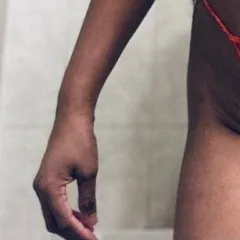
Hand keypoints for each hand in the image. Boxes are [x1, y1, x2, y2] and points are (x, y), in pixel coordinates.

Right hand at [33, 114, 98, 239]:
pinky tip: (79, 213)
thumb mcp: (88, 171)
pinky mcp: (47, 178)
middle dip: (71, 232)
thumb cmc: (81, 141)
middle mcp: (41, 189)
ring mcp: (42, 183)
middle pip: (53, 221)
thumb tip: (91, 221)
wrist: (72, 117)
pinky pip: (53, 203)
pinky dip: (65, 211)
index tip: (93, 239)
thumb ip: (88, 199)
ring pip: (52, 214)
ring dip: (68, 223)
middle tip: (90, 236)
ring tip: (87, 228)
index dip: (78, 232)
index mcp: (48, 188)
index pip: (63, 220)